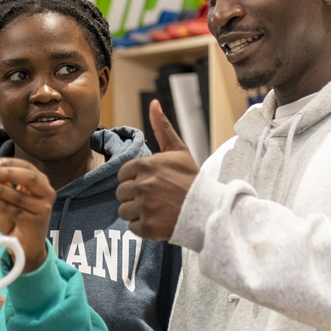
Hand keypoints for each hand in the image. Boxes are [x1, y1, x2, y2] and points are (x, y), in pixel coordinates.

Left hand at [0, 157, 53, 271]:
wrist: (27, 244)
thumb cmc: (19, 217)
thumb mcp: (11, 197)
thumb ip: (5, 185)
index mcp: (41, 183)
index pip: (27, 167)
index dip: (9, 163)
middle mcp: (46, 193)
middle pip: (29, 178)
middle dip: (7, 173)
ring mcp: (42, 209)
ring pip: (20, 196)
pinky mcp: (35, 222)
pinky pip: (16, 211)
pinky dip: (2, 205)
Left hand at [116, 100, 199, 240]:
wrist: (209, 209)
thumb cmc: (192, 179)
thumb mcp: (178, 150)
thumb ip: (162, 127)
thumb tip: (153, 102)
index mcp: (146, 165)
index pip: (123, 174)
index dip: (135, 179)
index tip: (151, 183)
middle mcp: (142, 185)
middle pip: (122, 193)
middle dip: (135, 196)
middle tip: (156, 198)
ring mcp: (144, 207)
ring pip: (124, 211)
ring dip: (137, 212)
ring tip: (157, 210)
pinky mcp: (147, 226)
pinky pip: (133, 228)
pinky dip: (143, 227)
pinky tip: (159, 221)